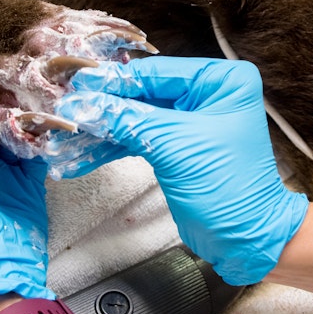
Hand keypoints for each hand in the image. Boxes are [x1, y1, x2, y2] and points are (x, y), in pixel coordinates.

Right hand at [59, 56, 308, 285]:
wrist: (247, 240)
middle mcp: (207, 95)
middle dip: (103, 108)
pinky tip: (80, 155)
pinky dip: (111, 148)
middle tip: (65, 110)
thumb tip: (85, 104)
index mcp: (221, 81)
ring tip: (65, 139)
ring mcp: (190, 122)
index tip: (77, 84)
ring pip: (135, 119)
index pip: (157, 73)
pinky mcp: (176, 148)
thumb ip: (129, 121)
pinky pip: (137, 140)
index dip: (114, 81)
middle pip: (142, 94)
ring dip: (101, 131)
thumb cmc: (230, 187)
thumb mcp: (175, 146)